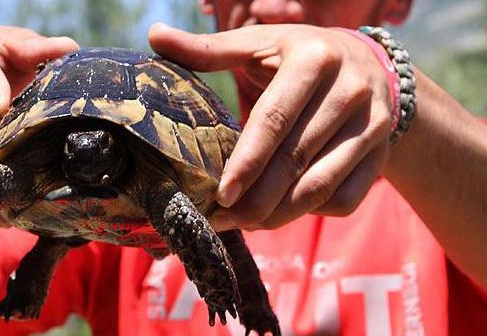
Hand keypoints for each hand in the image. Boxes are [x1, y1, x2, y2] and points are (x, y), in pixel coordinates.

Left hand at [149, 23, 392, 229]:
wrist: (369, 65)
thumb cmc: (298, 56)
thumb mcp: (259, 44)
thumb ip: (209, 48)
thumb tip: (154, 35)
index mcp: (315, 58)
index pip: (275, 119)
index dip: (246, 161)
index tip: (220, 194)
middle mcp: (351, 91)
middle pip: (296, 160)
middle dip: (256, 199)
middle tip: (223, 219)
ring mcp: (373, 126)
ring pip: (321, 187)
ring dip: (280, 215)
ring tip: (245, 223)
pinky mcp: (381, 155)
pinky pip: (346, 200)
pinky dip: (312, 213)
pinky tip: (283, 211)